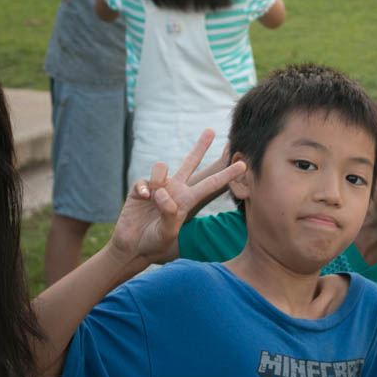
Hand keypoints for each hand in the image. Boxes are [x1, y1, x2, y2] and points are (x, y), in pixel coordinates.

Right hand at [109, 130, 245, 262]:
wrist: (133, 246)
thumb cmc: (155, 242)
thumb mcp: (167, 232)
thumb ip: (169, 214)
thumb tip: (163, 193)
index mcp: (187, 200)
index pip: (211, 185)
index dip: (226, 175)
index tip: (243, 165)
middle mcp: (175, 190)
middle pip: (190, 162)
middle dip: (200, 146)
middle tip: (211, 130)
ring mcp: (157, 188)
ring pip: (162, 167)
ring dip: (159, 179)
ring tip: (154, 198)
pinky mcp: (140, 189)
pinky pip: (143, 180)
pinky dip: (143, 188)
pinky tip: (142, 198)